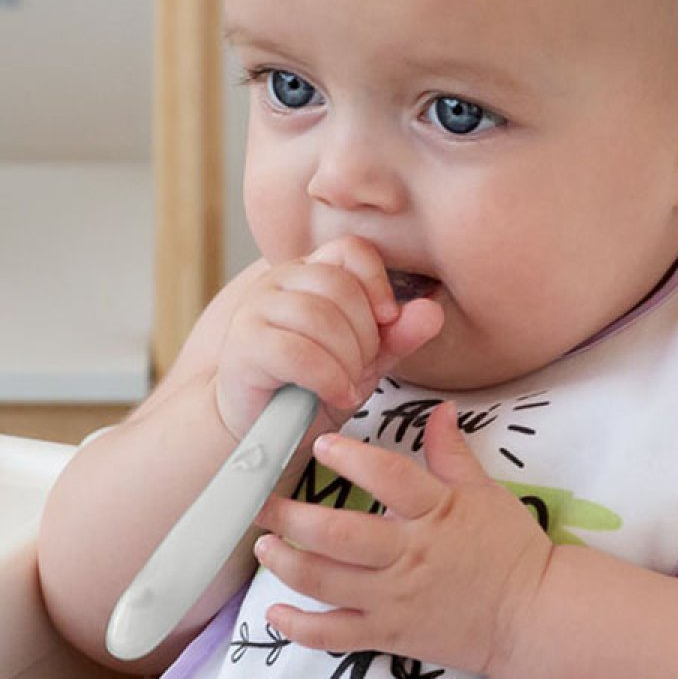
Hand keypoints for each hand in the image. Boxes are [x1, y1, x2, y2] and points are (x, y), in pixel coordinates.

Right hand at [215, 236, 443, 438]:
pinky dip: (327, 378)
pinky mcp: (244, 343)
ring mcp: (256, 308)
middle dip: (364, 334)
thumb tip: (433, 311)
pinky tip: (335, 394)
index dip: (377, 283)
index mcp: (310, 272)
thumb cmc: (312, 388)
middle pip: (339, 285)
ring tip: (347, 385)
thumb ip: (397, 336)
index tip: (387, 319)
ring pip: (319, 316)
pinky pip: (298, 352)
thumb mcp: (365, 361)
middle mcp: (279, 280)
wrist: (263, 429)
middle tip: (361, 368)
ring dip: (346, 359)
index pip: (351, 249)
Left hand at [253, 402, 552, 676]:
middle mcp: (409, 555)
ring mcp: (396, 599)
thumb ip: (452, 452)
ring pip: (328, 583)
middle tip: (263, 503)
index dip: (352, 460)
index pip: (389, 479)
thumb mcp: (485, 492)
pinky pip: (337, 635)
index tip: (322, 444)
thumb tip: (440, 409)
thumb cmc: (509, 549)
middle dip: (293, 519)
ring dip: (288, 564)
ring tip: (263, 546)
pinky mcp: (390, 635)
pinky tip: (274, 612)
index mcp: (435, 512)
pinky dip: (301, 628)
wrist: (532, 617)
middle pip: (341, 536)